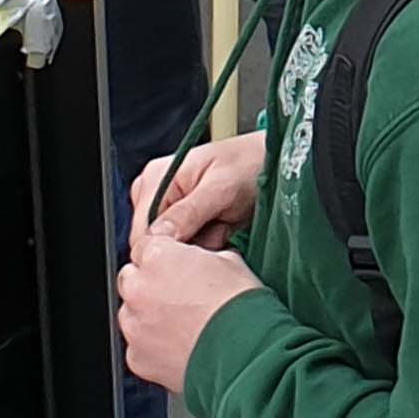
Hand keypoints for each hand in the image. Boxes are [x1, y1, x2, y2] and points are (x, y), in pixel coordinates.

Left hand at [116, 228, 262, 391]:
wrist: (245, 353)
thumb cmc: (240, 307)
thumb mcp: (231, 261)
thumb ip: (202, 257)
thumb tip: (201, 261)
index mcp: (158, 258)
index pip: (145, 245)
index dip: (165, 253)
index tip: (176, 262)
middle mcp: (138, 289)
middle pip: (132, 277)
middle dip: (151, 282)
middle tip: (181, 292)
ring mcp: (134, 326)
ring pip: (132, 313)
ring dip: (150, 314)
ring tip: (184, 322)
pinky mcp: (137, 358)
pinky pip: (139, 345)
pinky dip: (154, 344)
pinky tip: (182, 344)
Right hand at [129, 128, 266, 248]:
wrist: (277, 162)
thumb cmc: (252, 163)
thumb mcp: (221, 187)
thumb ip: (189, 211)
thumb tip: (158, 236)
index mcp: (157, 177)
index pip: (141, 230)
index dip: (163, 249)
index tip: (190, 254)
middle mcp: (158, 192)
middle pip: (155, 243)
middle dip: (185, 247)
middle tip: (216, 234)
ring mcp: (171, 208)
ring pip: (172, 249)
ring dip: (199, 248)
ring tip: (223, 229)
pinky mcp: (187, 222)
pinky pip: (188, 248)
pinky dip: (206, 246)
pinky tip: (223, 233)